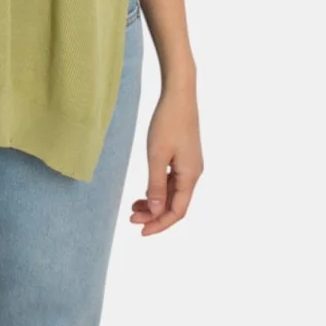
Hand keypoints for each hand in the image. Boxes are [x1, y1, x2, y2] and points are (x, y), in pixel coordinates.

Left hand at [130, 83, 202, 235]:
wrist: (179, 94)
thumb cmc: (167, 122)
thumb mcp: (157, 155)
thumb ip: (156, 185)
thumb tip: (156, 211)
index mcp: (190, 176)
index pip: (177, 211)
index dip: (160, 224)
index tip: (141, 231)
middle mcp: (193, 173)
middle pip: (175, 204)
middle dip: (154, 215)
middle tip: (131, 218)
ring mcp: (190, 164)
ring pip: (173, 193)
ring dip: (155, 202)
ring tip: (133, 207)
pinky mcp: (184, 156)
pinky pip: (173, 180)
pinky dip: (158, 188)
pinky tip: (145, 190)